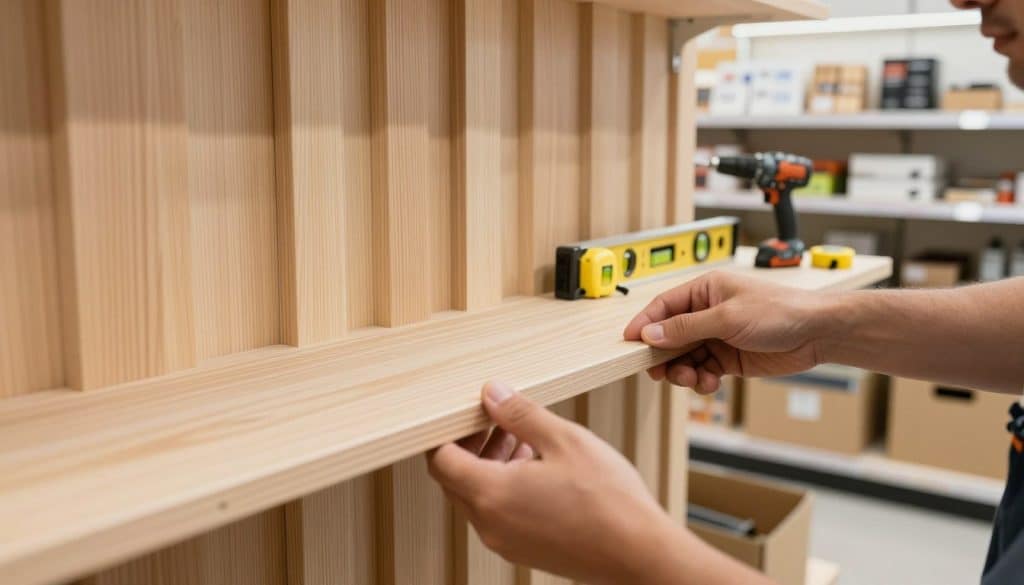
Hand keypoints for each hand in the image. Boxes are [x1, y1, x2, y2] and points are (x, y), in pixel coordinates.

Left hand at [427, 382, 684, 584]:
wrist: (640, 555)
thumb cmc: (608, 500)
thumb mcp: (564, 440)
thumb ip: (519, 415)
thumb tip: (490, 393)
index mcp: (491, 494)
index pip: (440, 460)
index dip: (448, 432)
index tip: (470, 414)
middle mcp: (490, 524)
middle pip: (454, 479)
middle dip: (471, 445)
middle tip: (498, 420)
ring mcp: (506, 542)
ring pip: (477, 496)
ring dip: (490, 464)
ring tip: (523, 439)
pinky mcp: (524, 550)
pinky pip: (498, 514)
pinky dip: (505, 487)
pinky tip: (538, 467)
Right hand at [624, 271, 829, 392]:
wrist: (817, 333)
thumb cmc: (780, 312)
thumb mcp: (727, 318)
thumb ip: (686, 327)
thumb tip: (652, 334)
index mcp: (705, 290)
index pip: (663, 307)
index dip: (644, 325)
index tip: (628, 343)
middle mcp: (708, 312)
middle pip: (670, 336)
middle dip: (664, 356)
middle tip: (661, 372)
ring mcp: (717, 336)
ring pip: (684, 357)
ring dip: (683, 371)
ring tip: (693, 379)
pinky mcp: (729, 357)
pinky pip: (702, 370)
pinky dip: (701, 380)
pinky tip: (710, 382)